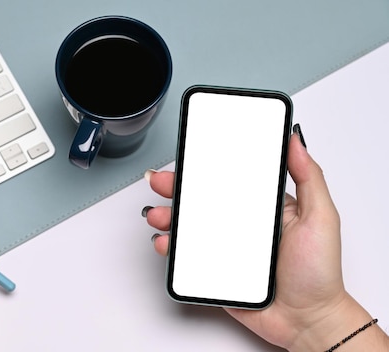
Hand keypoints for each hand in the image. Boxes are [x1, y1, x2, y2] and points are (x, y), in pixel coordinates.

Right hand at [144, 132, 388, 350]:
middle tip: (162, 182)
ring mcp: (226, 248)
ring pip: (189, 227)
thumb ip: (308, 177)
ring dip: (168, 216)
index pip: (229, 180)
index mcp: (262, 208)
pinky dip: (171, 248)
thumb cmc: (318, 273)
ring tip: (158, 214)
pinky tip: (166, 243)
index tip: (190, 156)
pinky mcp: (215, 271)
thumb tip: (295, 141)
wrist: (307, 321)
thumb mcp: (320, 217)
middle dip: (176, 188)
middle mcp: (241, 225)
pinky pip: (187, 257)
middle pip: (202, 201)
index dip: (206, 167)